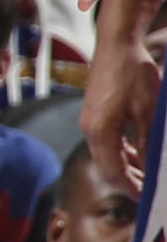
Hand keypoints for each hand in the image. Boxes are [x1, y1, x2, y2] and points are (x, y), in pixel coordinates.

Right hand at [83, 0, 163, 188]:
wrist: (117, 42)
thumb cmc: (131, 71)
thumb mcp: (148, 112)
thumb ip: (149, 145)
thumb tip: (153, 170)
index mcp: (99, 132)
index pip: (113, 173)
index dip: (132, 189)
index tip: (148, 199)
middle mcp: (89, 129)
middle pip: (107, 167)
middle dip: (129, 181)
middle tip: (150, 190)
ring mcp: (89, 121)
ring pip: (107, 155)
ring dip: (127, 166)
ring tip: (148, 173)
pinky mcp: (94, 114)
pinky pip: (106, 142)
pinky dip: (123, 151)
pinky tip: (139, 151)